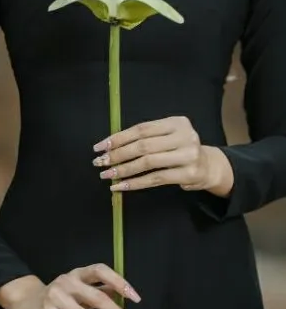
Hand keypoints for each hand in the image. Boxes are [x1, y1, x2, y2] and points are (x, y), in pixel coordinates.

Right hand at [0, 264, 142, 308]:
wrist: (24, 301)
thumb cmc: (58, 296)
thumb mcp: (78, 290)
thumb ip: (98, 290)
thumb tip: (122, 295)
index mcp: (79, 274)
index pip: (101, 271)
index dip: (119, 282)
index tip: (135, 298)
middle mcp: (68, 282)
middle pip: (98, 299)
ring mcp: (56, 297)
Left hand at [93, 116, 233, 196]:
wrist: (208, 166)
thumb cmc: (180, 149)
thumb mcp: (169, 135)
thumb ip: (147, 137)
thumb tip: (111, 145)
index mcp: (177, 122)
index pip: (142, 129)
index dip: (119, 137)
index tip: (101, 146)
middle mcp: (184, 136)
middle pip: (143, 145)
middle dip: (118, 154)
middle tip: (100, 162)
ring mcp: (188, 156)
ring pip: (148, 163)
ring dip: (123, 170)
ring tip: (107, 175)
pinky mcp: (188, 174)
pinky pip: (155, 179)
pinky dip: (135, 183)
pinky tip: (120, 186)